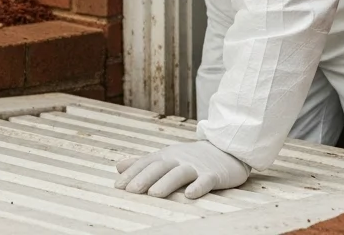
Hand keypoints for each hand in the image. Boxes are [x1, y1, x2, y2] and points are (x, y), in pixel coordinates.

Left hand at [115, 140, 249, 199]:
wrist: (225, 149)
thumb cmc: (191, 157)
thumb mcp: (166, 157)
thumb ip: (143, 163)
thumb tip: (118, 166)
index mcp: (166, 156)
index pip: (146, 163)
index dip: (132, 174)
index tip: (118, 186)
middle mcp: (179, 159)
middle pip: (160, 167)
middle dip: (144, 178)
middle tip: (131, 190)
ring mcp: (197, 166)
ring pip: (180, 173)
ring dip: (166, 183)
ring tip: (154, 194)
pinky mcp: (214, 174)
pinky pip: (206, 180)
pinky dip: (198, 187)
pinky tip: (190, 195)